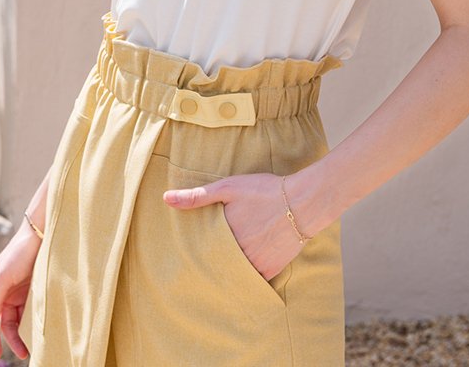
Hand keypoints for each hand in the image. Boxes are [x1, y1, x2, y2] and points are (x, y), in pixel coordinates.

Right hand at [0, 221, 41, 360]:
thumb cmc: (18, 254)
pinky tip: (35, 332)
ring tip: (29, 348)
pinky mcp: (31, 290)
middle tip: (21, 354)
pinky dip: (29, 323)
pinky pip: (28, 311)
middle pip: (3, 324)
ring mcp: (17, 292)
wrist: (39, 236)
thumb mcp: (3, 277)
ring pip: (16, 320)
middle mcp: (3, 293)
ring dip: (21, 334)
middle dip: (10, 340)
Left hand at [163, 172, 304, 280]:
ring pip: (231, 276)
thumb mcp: (228, 188)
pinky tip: (236, 277)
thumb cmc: (264, 191)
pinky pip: (251, 281)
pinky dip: (243, 279)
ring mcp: (254, 265)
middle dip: (205, 267)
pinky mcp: (270, 271)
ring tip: (213, 274)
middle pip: (214, 266)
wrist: (303, 202)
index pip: (199, 252)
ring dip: (223, 274)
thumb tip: (165, 198)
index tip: (180, 258)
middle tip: (191, 272)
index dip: (190, 254)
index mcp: (223, 236)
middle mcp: (236, 255)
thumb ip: (197, 196)